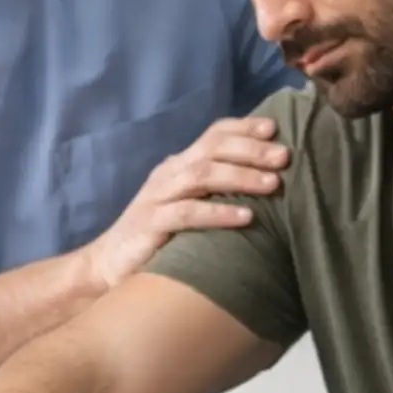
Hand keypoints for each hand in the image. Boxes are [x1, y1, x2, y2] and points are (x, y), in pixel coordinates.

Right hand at [87, 114, 288, 288]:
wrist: (109, 265)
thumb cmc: (161, 235)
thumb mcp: (190, 203)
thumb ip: (218, 190)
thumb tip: (270, 181)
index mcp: (181, 163)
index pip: (214, 133)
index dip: (244, 127)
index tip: (275, 128)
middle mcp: (169, 173)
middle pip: (212, 149)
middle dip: (251, 150)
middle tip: (283, 156)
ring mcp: (158, 197)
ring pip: (201, 175)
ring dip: (240, 176)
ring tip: (272, 183)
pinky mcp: (150, 224)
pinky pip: (187, 214)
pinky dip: (218, 214)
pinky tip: (246, 217)